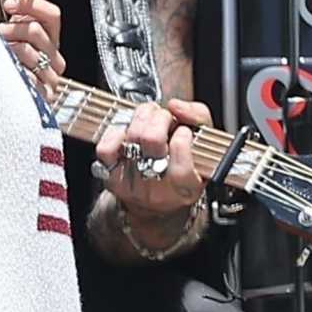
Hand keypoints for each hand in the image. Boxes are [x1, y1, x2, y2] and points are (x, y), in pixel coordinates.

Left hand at [0, 0, 63, 96]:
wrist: (9, 101)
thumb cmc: (12, 65)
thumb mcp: (19, 34)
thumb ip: (28, 12)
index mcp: (53, 41)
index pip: (52, 15)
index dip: (30, 5)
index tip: (9, 4)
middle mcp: (55, 59)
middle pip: (37, 31)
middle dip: (14, 28)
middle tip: (0, 32)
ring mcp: (50, 78)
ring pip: (30, 51)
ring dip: (9, 47)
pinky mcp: (43, 96)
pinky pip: (27, 75)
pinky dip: (12, 69)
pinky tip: (4, 69)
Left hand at [96, 95, 212, 222]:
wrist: (154, 205)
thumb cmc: (182, 168)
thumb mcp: (205, 146)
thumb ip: (199, 119)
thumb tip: (176, 106)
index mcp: (186, 188)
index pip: (180, 159)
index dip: (182, 135)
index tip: (184, 130)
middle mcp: (158, 189)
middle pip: (152, 139)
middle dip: (160, 117)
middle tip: (165, 118)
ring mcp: (132, 184)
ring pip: (132, 136)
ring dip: (142, 116)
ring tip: (149, 118)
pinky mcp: (112, 178)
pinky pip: (106, 149)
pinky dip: (116, 131)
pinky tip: (128, 131)